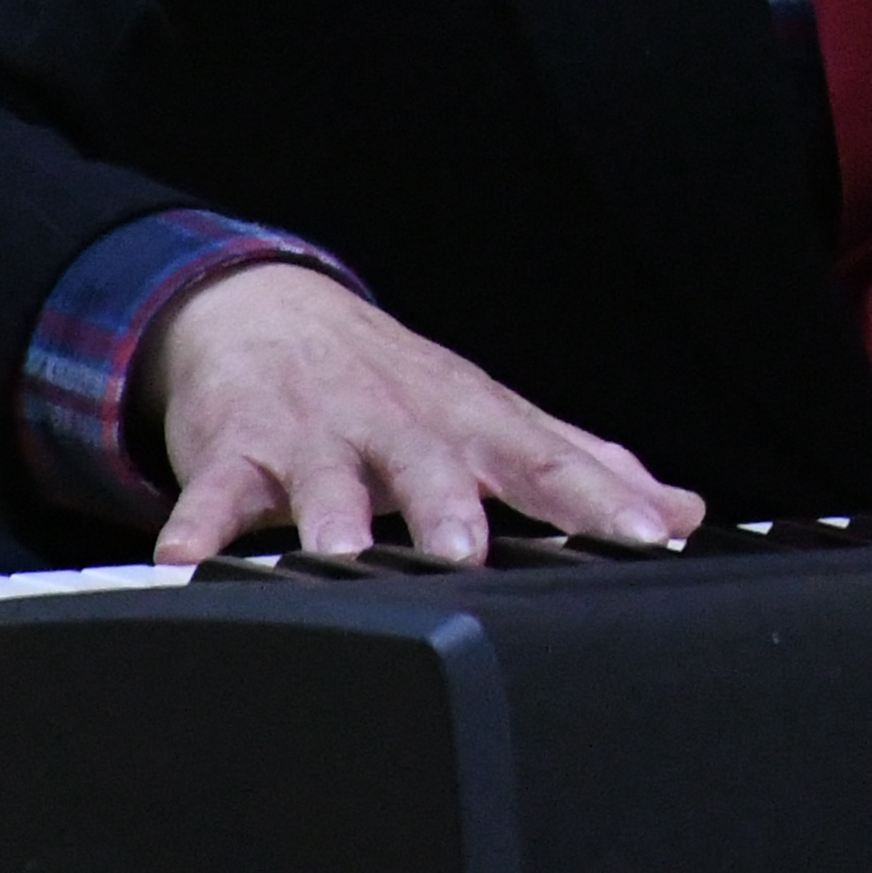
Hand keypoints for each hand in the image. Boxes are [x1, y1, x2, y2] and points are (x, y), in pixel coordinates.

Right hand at [138, 261, 705, 564]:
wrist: (272, 312)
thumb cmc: (403, 390)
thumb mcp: (496, 422)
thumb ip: (587, 469)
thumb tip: (686, 509)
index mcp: (474, 426)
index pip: (552, 463)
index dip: (604, 500)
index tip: (652, 537)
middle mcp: (402, 426)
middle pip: (432, 467)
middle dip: (450, 508)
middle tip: (469, 551)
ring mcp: (318, 435)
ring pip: (324, 481)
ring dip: (328, 520)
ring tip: (337, 558)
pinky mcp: (236, 448)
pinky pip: (213, 489)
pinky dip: (197, 523)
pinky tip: (184, 560)